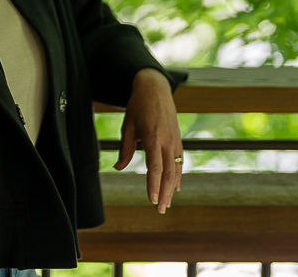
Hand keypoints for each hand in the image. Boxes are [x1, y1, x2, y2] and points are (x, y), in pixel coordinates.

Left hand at [113, 67, 182, 212]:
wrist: (155, 88)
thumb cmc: (138, 106)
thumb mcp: (127, 126)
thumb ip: (124, 149)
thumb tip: (118, 168)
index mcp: (153, 138)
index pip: (154, 167)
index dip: (153, 185)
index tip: (152, 200)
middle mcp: (167, 141)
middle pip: (168, 173)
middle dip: (164, 193)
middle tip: (160, 210)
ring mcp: (175, 140)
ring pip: (176, 169)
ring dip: (172, 188)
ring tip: (166, 204)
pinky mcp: (178, 139)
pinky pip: (179, 161)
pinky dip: (177, 176)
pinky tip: (175, 187)